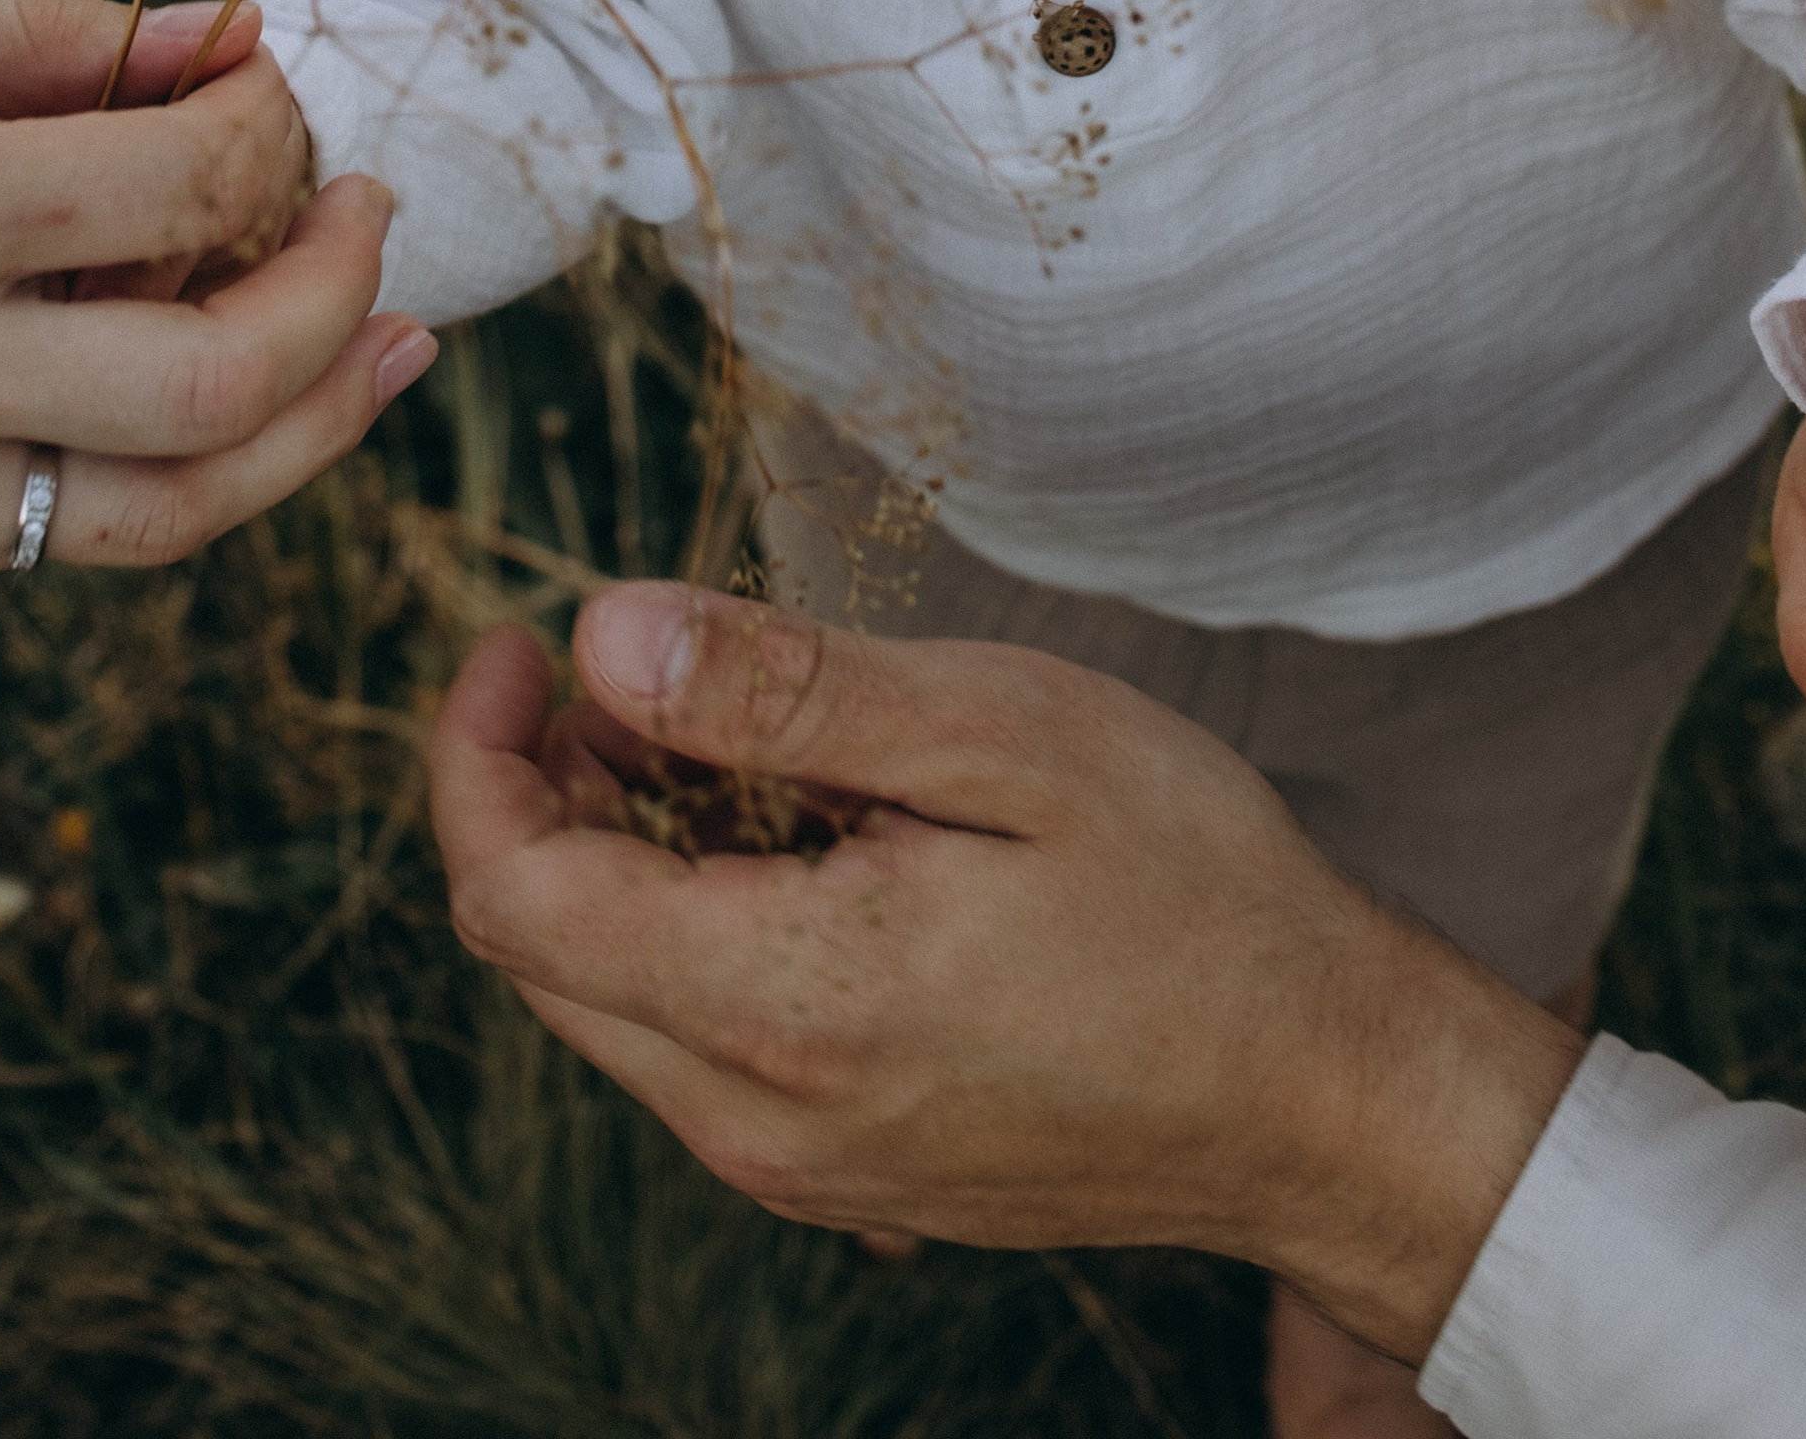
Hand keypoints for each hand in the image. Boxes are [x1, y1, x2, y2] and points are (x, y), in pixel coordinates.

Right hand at [0, 0, 434, 603]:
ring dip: (320, 420)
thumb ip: (37, 47)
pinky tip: (255, 413)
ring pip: (178, 502)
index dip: (265, 129)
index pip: (182, 185)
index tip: (268, 93)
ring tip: (396, 341)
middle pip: (218, 374)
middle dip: (337, 288)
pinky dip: (195, 471)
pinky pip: (83, 539)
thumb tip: (222, 44)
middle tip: (368, 209)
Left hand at [429, 583, 1579, 1364]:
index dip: (478, 753)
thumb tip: (600, 632)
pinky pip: (699, 1052)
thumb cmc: (1193, 892)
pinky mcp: (848, 1174)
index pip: (512, 897)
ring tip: (729, 736)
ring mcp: (803, 1166)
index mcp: (787, 1004)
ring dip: (618, 860)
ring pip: (611, 1007)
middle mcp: (764, 1121)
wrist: (1327, 1094)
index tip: (527, 636)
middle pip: (539, 956)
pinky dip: (691, 931)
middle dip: (540, 793)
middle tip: (629, 669)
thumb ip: (784, 692)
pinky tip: (802, 841)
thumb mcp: (999, 735)